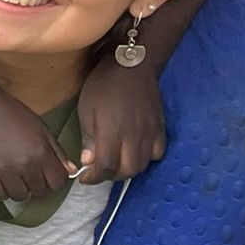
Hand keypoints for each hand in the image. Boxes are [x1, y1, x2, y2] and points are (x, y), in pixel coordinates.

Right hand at [0, 93, 71, 202]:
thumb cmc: (12, 113)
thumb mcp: (41, 128)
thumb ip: (57, 151)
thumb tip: (71, 171)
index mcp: (41, 152)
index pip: (58, 182)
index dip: (55, 179)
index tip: (47, 175)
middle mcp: (25, 165)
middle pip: (40, 191)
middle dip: (38, 184)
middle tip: (29, 173)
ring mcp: (4, 171)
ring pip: (20, 196)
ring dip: (20, 189)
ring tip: (15, 176)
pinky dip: (2, 191)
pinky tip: (2, 180)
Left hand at [75, 58, 166, 183]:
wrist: (131, 66)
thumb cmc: (103, 85)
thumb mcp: (86, 110)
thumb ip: (89, 139)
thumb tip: (89, 163)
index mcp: (112, 133)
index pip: (106, 167)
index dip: (94, 177)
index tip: (84, 177)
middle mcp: (134, 138)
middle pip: (126, 171)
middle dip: (110, 175)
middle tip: (99, 170)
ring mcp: (150, 134)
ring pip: (142, 165)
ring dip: (127, 169)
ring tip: (115, 163)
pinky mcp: (160, 129)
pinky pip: (157, 153)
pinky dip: (146, 159)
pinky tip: (135, 152)